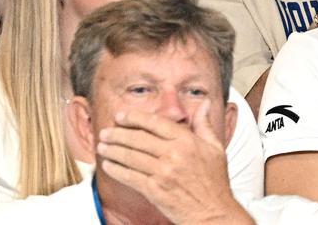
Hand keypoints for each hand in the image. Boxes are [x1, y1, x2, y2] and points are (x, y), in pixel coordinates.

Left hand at [97, 102, 247, 224]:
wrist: (215, 214)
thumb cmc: (215, 183)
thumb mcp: (215, 149)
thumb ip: (204, 124)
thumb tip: (205, 104)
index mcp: (187, 140)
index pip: (154, 122)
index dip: (134, 117)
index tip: (120, 116)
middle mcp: (174, 154)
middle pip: (138, 138)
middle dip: (117, 134)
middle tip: (105, 132)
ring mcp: (164, 172)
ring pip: (131, 156)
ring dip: (112, 151)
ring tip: (102, 147)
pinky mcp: (156, 190)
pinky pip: (131, 177)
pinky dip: (117, 170)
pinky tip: (108, 166)